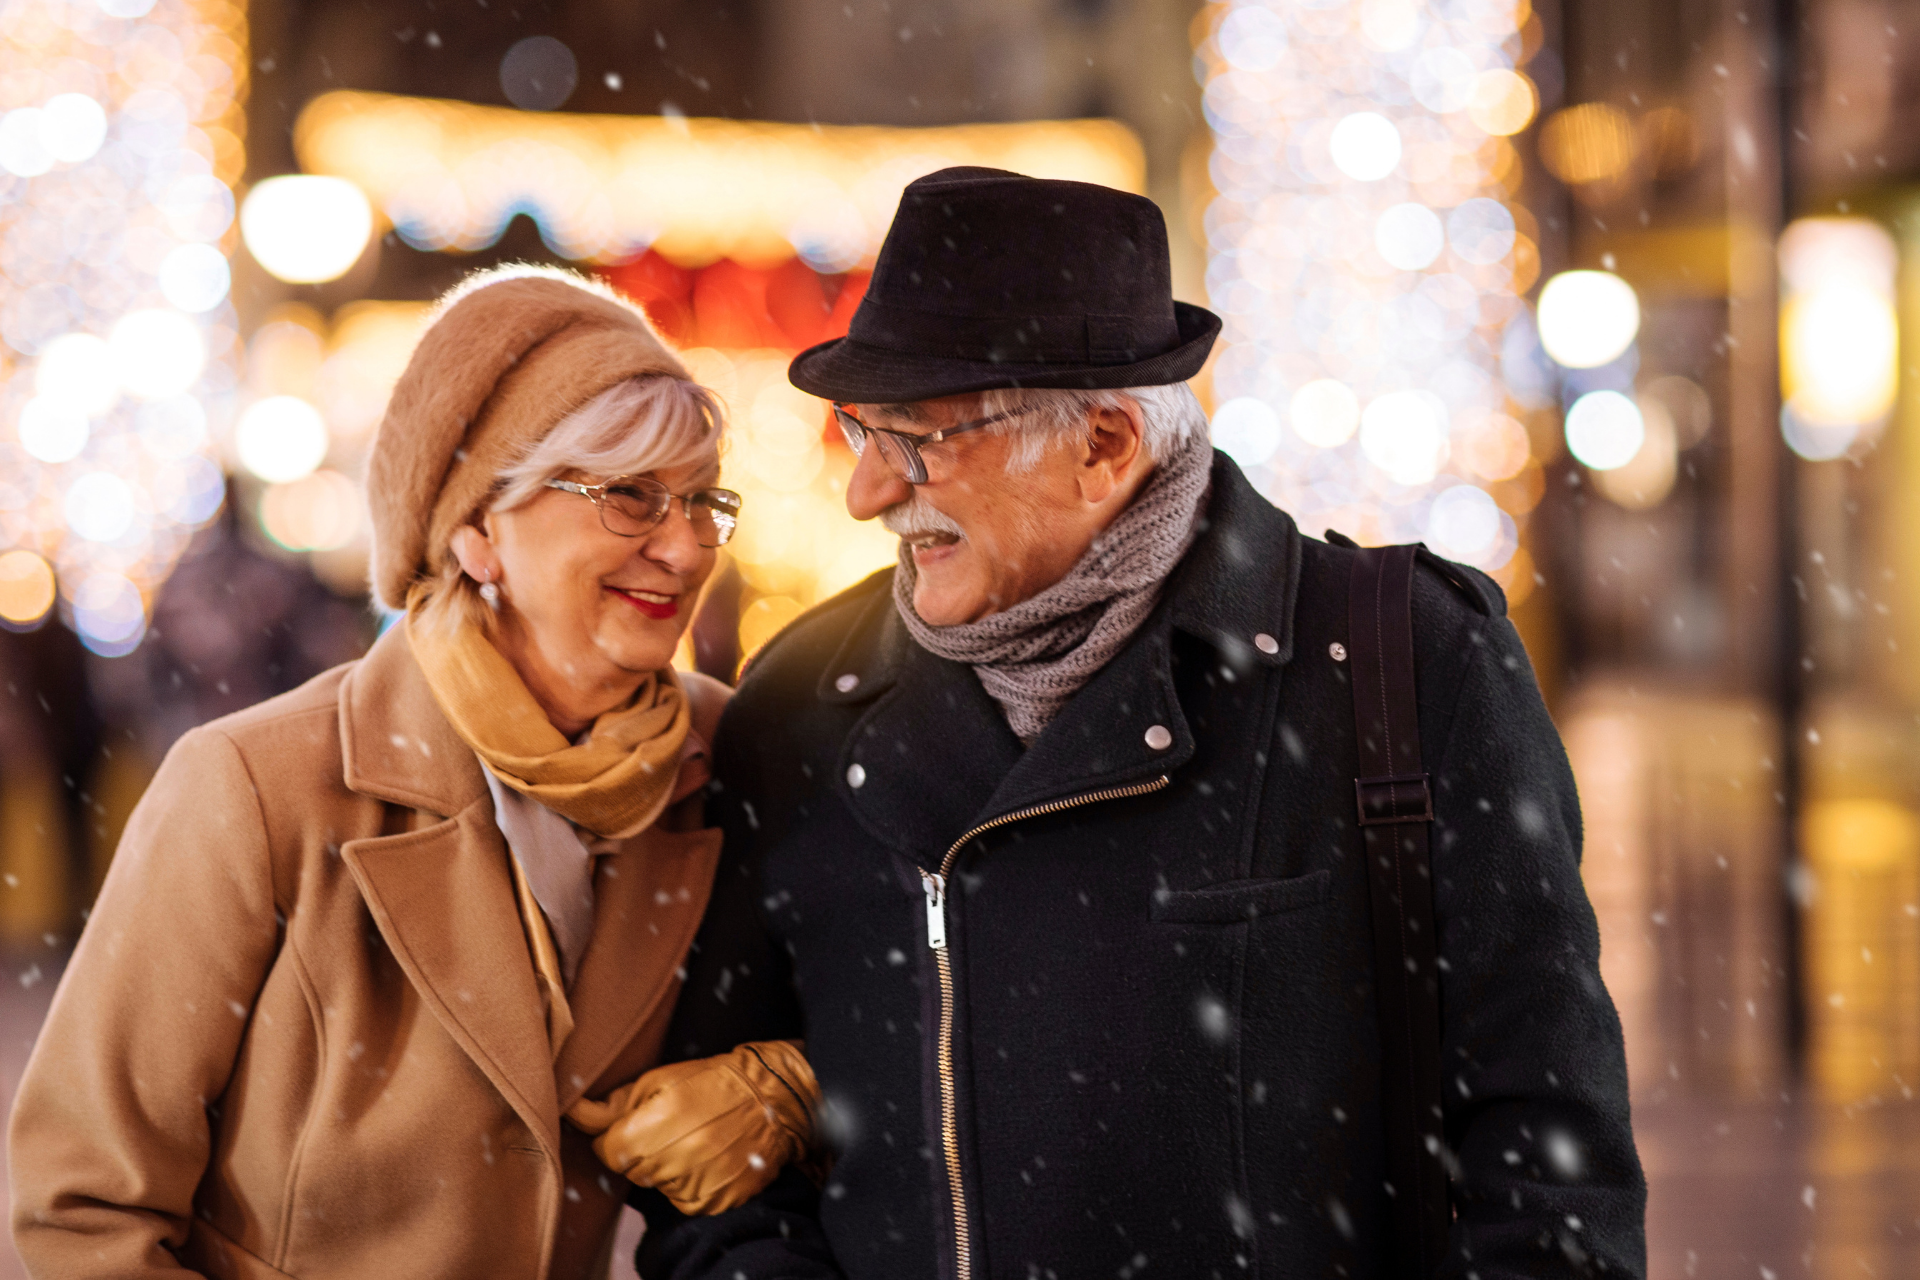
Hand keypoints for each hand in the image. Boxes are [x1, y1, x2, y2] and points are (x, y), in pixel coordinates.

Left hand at [570, 1040, 820, 1215]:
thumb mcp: (659, 1080)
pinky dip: (691, 1183)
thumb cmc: (711, 1081)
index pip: (608, 1152)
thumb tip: (575, 1114)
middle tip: (671, 1127)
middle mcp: (675, 1161)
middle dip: (642, 1150)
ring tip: (694, 1140)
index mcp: (655, 1126)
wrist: (770, 1097)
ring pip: (658, 1186)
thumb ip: (614, 1104)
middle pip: (632, 1170)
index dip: (616, 1138)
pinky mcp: (715, 1201)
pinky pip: (685, 1200)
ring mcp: (697, 1185)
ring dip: (667, 1169)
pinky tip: (708, 1158)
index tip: (636, 1124)